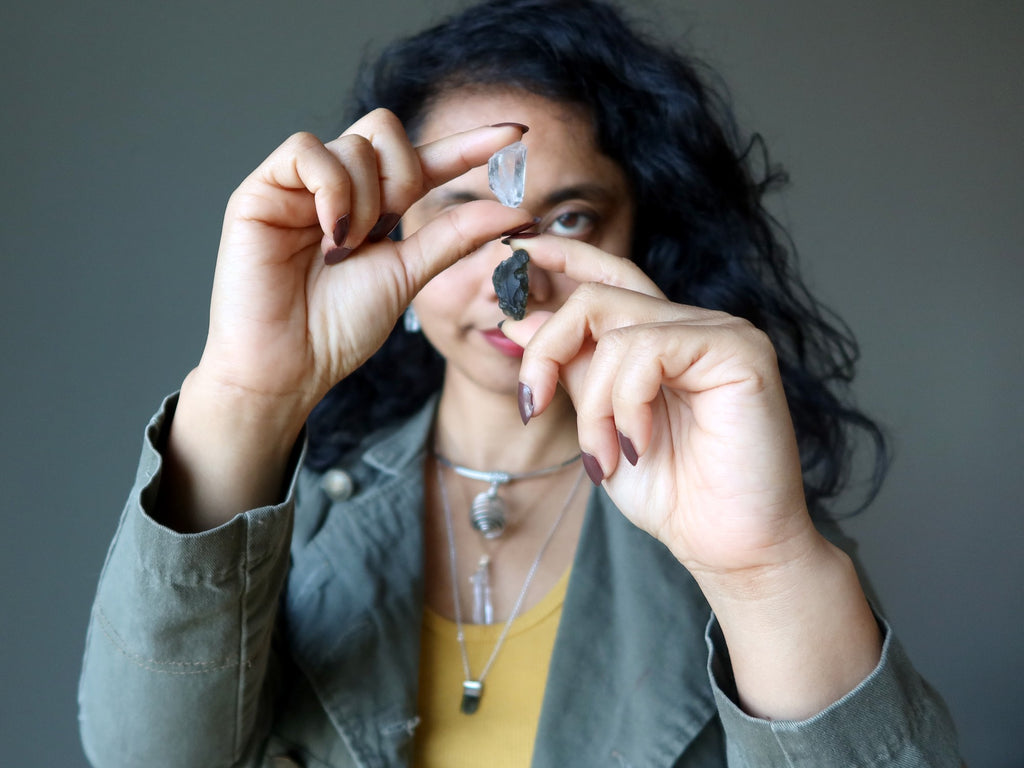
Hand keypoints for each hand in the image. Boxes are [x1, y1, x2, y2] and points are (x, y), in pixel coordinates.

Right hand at [199, 112, 532, 430]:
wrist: (288, 367)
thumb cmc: (338, 329)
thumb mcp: (409, 275)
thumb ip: (455, 237)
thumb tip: (516, 211)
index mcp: (376, 208)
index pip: (427, 161)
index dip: (470, 143)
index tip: (518, 133)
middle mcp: (339, 189)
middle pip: (386, 130)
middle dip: (404, 175)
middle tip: (388, 229)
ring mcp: (299, 186)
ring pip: (354, 142)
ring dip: (365, 200)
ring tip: (344, 249)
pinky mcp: (262, 189)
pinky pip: (307, 151)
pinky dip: (331, 187)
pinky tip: (331, 231)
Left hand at [500, 234, 813, 580]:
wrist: (730, 549)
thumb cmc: (674, 494)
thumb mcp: (600, 426)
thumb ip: (571, 371)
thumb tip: (520, 319)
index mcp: (659, 338)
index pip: (608, 275)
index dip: (559, 257)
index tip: (508, 255)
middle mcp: (690, 325)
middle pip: (595, 296)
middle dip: (546, 350)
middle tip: (531, 405)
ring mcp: (719, 332)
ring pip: (615, 329)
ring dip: (592, 404)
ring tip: (605, 457)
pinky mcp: (740, 350)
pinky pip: (648, 350)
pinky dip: (625, 404)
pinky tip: (638, 446)